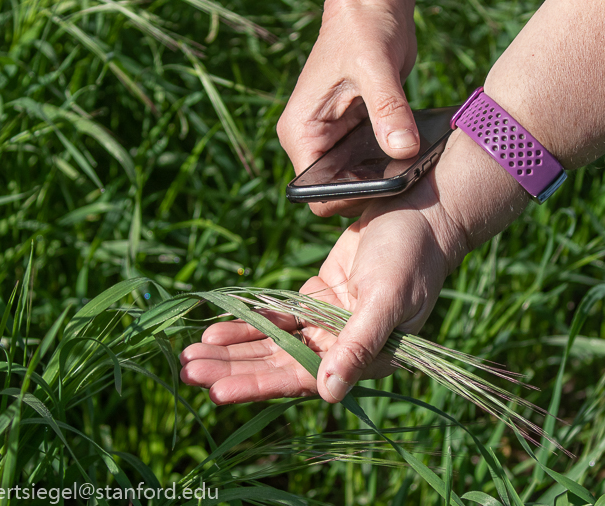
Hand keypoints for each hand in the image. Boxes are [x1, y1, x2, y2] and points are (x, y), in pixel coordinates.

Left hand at [180, 184, 457, 402]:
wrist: (419, 210)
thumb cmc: (411, 256)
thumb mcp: (386, 298)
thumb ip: (359, 345)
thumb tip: (329, 394)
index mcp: (364, 356)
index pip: (303, 379)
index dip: (259, 385)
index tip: (215, 391)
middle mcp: (342, 346)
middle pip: (278, 364)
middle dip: (233, 368)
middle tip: (185, 372)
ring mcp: (327, 323)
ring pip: (272, 343)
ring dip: (233, 349)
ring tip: (189, 356)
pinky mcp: (317, 298)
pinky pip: (276, 316)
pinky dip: (247, 322)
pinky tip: (213, 329)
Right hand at [277, 0, 418, 217]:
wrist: (374, 7)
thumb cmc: (362, 28)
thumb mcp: (376, 68)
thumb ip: (388, 110)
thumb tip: (403, 150)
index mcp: (301, 131)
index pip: (313, 190)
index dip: (345, 198)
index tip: (381, 186)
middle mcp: (314, 141)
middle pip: (336, 191)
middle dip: (368, 190)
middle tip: (404, 180)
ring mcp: (336, 141)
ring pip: (357, 181)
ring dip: (382, 180)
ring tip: (412, 169)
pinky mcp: (357, 136)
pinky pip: (372, 165)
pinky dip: (391, 165)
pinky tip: (413, 156)